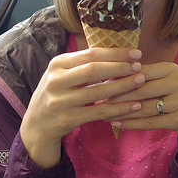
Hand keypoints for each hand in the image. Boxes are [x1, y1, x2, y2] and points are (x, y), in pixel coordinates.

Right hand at [20, 47, 144, 166]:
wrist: (36, 124)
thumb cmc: (57, 94)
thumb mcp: (62, 74)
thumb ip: (83, 64)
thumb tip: (118, 54)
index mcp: (57, 64)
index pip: (90, 54)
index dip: (115, 53)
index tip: (135, 53)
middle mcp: (56, 80)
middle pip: (94, 70)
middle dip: (120, 67)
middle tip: (139, 66)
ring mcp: (61, 101)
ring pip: (98, 91)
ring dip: (123, 86)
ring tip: (140, 81)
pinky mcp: (68, 119)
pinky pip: (99, 112)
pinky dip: (119, 108)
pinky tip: (135, 106)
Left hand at [108, 62, 177, 143]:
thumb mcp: (167, 80)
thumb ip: (145, 77)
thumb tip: (111, 75)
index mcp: (172, 69)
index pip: (140, 72)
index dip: (119, 78)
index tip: (100, 83)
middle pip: (141, 90)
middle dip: (117, 95)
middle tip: (97, 99)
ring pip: (144, 107)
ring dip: (121, 111)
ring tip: (103, 113)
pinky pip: (151, 122)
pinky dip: (132, 123)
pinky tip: (117, 123)